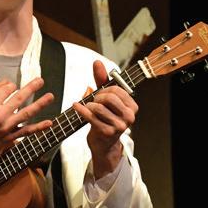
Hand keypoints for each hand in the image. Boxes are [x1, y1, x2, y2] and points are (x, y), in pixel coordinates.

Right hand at [0, 78, 53, 181]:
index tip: (10, 86)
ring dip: (40, 104)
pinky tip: (49, 122)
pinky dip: (38, 127)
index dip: (10, 85)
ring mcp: (6, 128)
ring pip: (27, 113)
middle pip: (19, 98)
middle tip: (40, 81)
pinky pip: (26, 131)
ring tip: (50, 96)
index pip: (6, 89)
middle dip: (31, 88)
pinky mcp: (9, 138)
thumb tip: (5, 83)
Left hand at [73, 61, 137, 178]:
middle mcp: (129, 116)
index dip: (104, 89)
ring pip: (98, 107)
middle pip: (108, 97)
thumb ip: (102, 80)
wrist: (103, 144)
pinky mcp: (107, 132)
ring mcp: (119, 126)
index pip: (117, 89)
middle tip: (93, 102)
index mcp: (132, 106)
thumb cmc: (105, 118)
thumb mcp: (105, 98)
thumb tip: (97, 62)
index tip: (100, 94)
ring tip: (88, 108)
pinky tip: (76, 106)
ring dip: (88, 105)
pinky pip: (90, 117)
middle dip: (96, 97)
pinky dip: (80, 110)